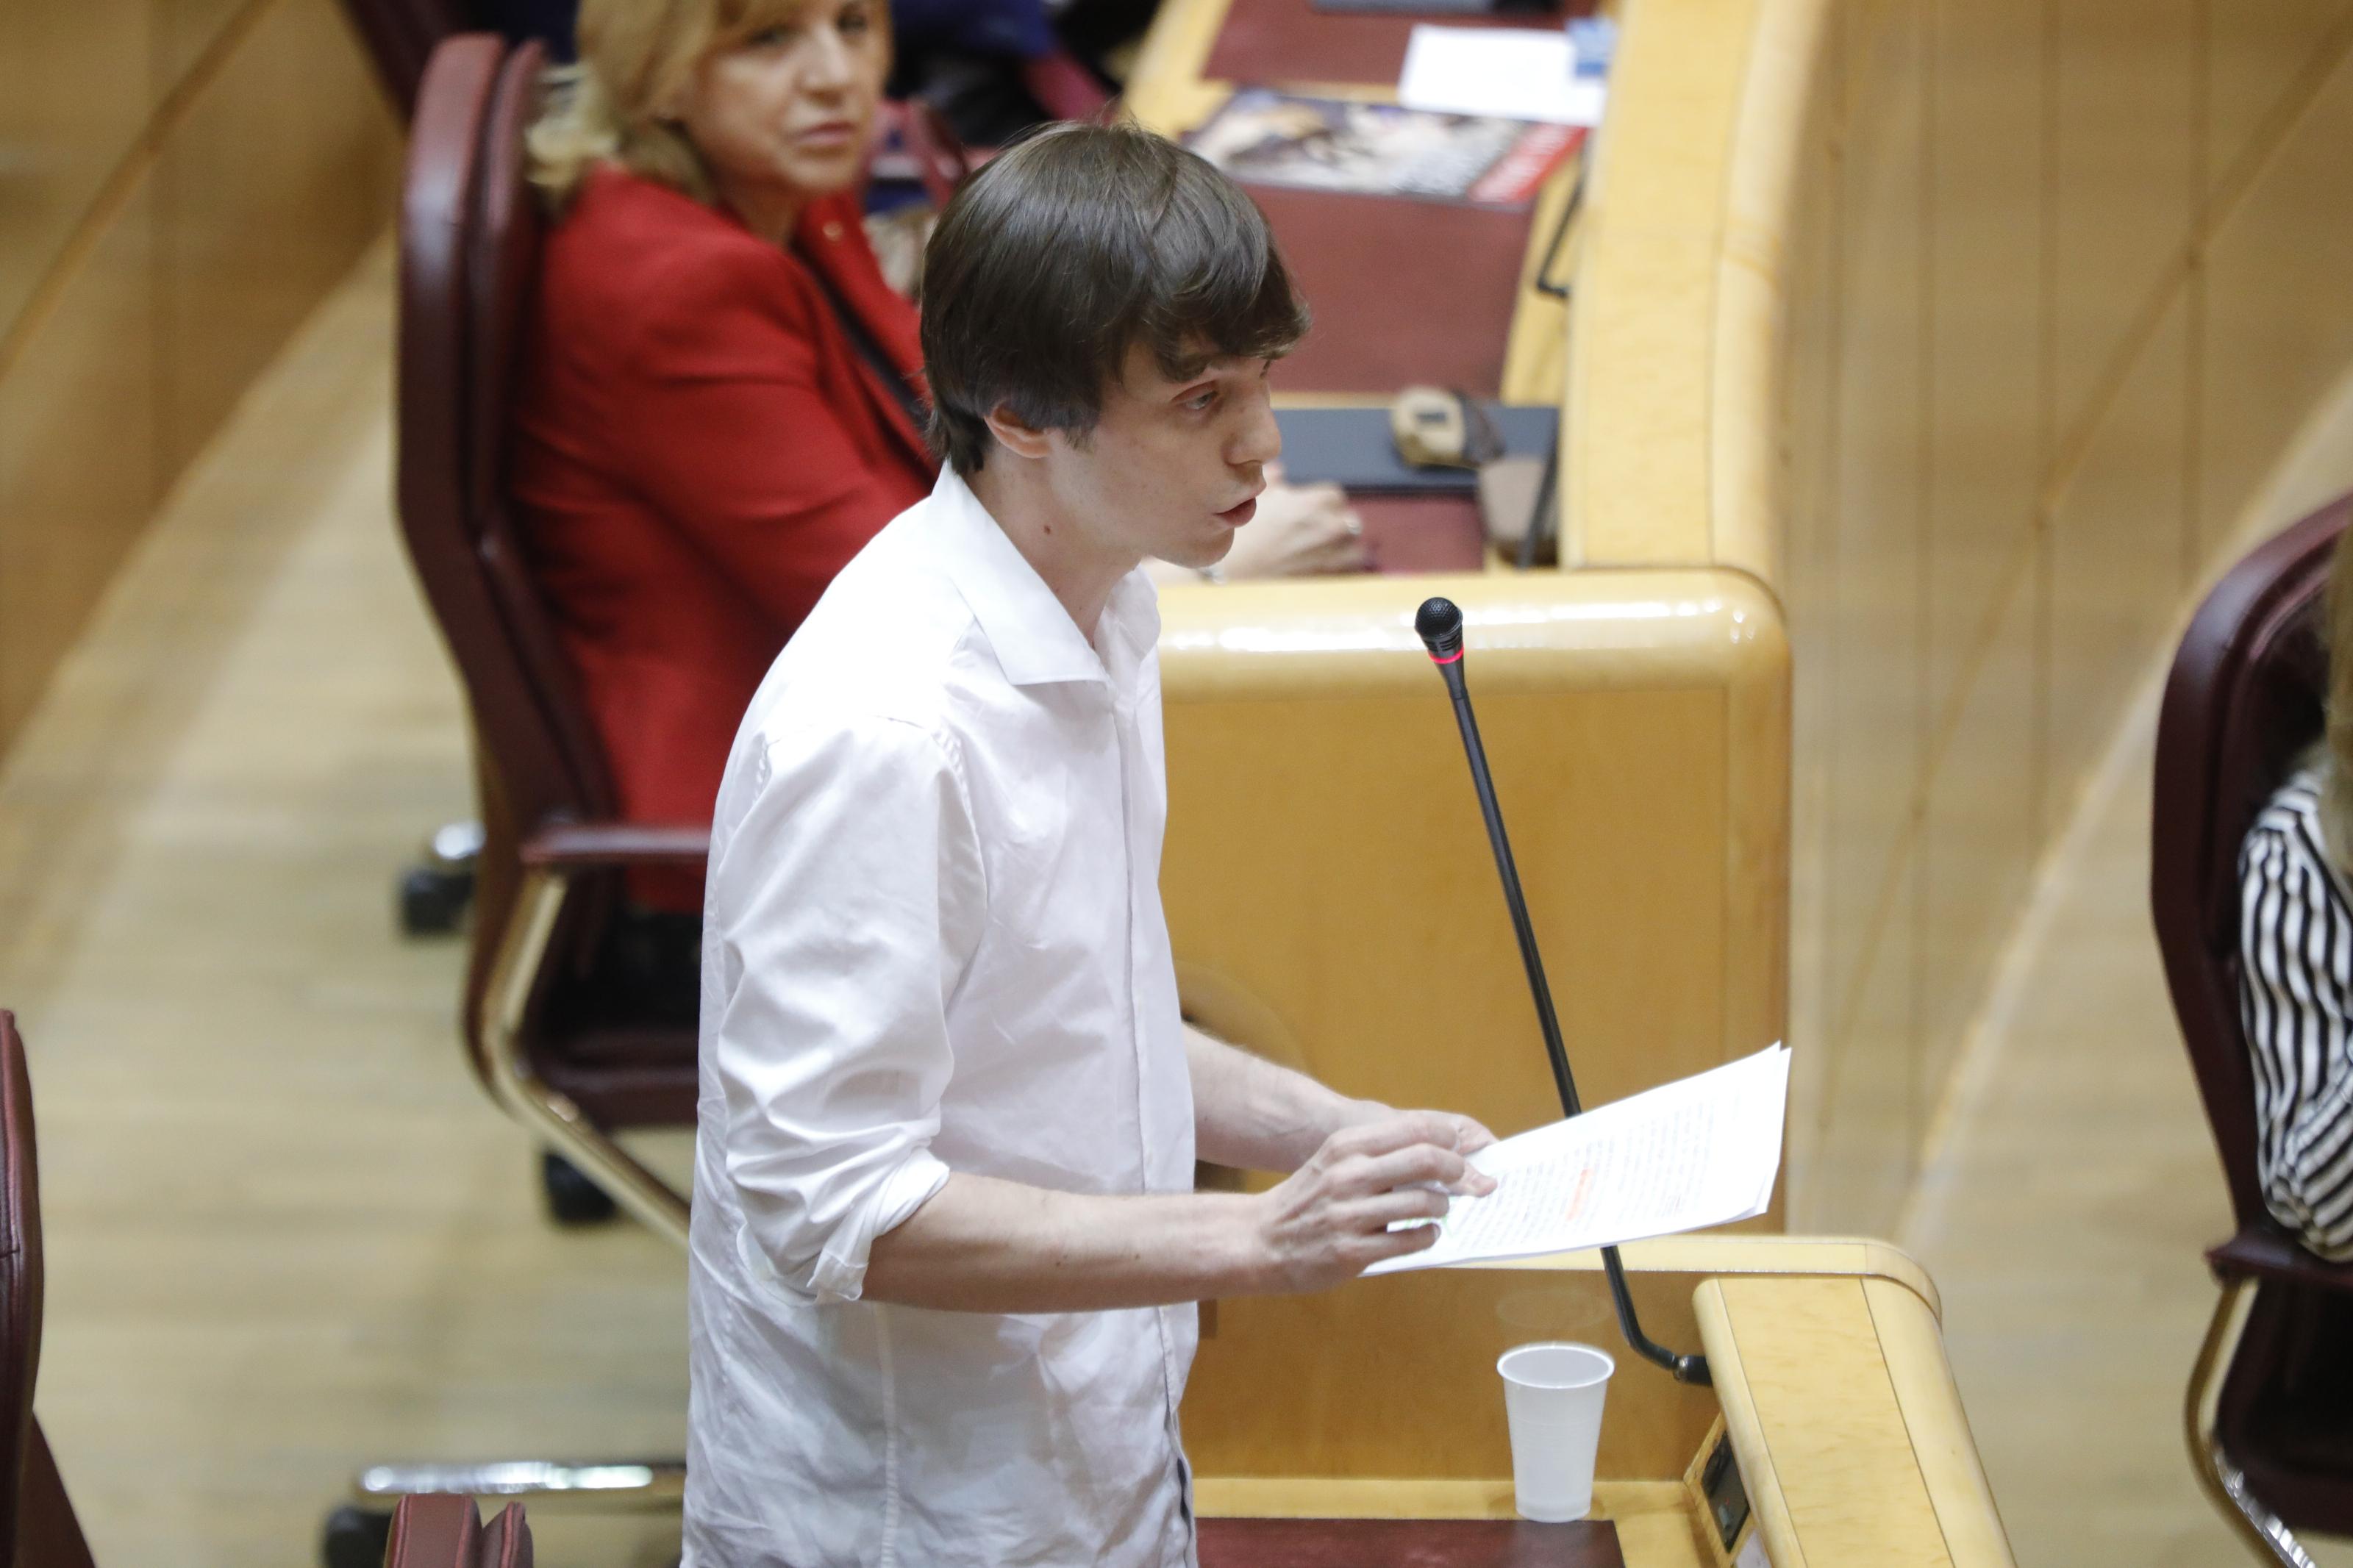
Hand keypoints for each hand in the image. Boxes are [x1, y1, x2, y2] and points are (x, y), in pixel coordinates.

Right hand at [1219, 466, 1371, 577]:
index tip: (1311, 510)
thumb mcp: (1255, 499)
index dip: (1323, 502)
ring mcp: (1331, 556)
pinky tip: (1323, 566)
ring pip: (1355, 548)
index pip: (1336, 496)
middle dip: (1336, 523)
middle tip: (1317, 531)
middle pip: (1350, 521)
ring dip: (1344, 547)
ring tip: (1325, 550)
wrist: (1233, 574)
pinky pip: (1347, 571)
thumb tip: (1279, 471)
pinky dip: (1340, 568)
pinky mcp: (1327, 579)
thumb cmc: (1242, 534)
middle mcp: (1329, 529)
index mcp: (1313, 504)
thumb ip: (1273, 481)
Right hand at [1246, 1111, 1500, 1292]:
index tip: (1461, 1147)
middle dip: (1457, 1169)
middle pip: (1426, 1159)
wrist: (1259, 1240)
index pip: (1414, 1128)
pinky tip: (1426, 1233)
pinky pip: (1410, 1241)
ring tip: (1439, 1208)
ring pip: (1423, 1202)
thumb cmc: (1305, 1199)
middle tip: (1465, 1179)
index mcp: (1345, 1146)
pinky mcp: (1352, 1252)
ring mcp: (1349, 1215)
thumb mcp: (1334, 1161)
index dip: (1448, 1137)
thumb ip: (1377, 1153)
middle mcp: (1348, 1175)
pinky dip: (1428, 1236)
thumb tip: (1438, 1151)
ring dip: (1442, 1206)